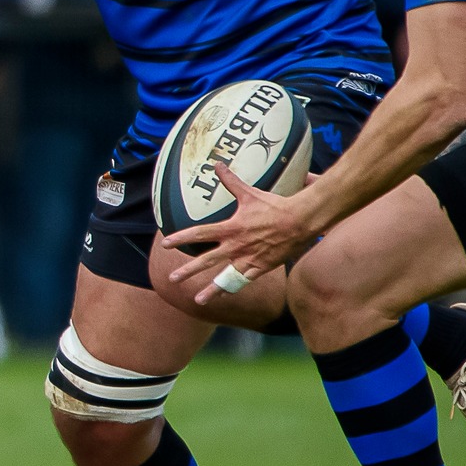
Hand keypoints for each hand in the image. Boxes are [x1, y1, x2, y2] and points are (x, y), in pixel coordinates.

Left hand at [161, 163, 320, 302]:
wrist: (300, 221)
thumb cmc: (274, 206)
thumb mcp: (250, 193)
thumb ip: (231, 181)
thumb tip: (217, 165)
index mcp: (231, 229)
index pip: (200, 234)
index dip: (181, 238)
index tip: (165, 244)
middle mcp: (236, 247)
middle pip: (207, 261)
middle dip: (188, 270)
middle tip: (172, 278)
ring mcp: (249, 259)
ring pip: (226, 278)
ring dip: (211, 289)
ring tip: (197, 300)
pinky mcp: (261, 268)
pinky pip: (244, 281)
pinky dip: (233, 287)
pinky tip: (224, 295)